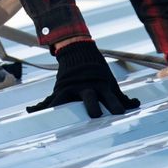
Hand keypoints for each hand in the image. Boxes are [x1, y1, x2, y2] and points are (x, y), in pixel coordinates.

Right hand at [26, 40, 140, 117]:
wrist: (78, 50)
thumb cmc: (96, 71)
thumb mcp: (109, 82)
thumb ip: (122, 97)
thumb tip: (137, 105)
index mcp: (102, 86)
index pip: (112, 98)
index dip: (117, 107)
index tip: (120, 115)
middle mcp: (87, 87)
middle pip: (91, 99)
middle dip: (93, 107)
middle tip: (96, 115)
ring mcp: (72, 88)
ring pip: (66, 100)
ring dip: (60, 108)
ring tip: (54, 118)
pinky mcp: (61, 89)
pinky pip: (49, 101)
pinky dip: (39, 107)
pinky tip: (30, 111)